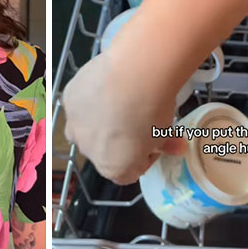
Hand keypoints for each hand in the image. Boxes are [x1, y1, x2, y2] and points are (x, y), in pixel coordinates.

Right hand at [62, 46, 186, 184]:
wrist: (132, 75)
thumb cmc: (152, 111)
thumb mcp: (165, 133)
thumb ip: (166, 144)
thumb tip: (178, 148)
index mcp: (114, 168)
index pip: (127, 173)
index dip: (142, 158)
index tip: (153, 142)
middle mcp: (89, 152)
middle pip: (105, 151)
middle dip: (120, 140)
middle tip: (137, 119)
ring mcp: (75, 126)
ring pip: (87, 129)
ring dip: (100, 121)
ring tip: (118, 100)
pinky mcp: (69, 101)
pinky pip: (79, 105)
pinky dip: (90, 98)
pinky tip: (105, 85)